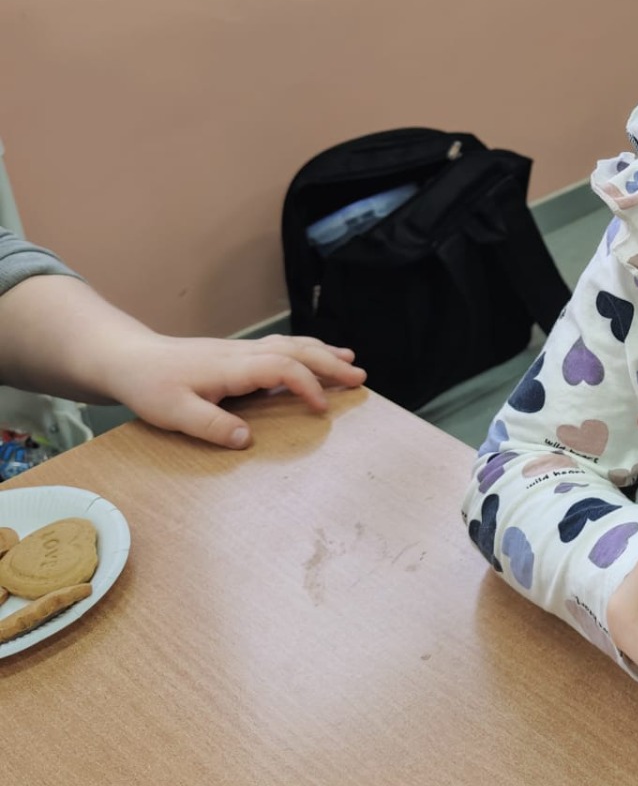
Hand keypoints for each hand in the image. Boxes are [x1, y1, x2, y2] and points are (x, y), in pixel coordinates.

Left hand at [100, 331, 365, 448]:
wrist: (129, 358)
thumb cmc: (150, 386)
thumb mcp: (174, 413)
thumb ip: (212, 426)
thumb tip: (248, 440)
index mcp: (232, 367)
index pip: (282, 368)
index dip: (306, 386)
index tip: (324, 408)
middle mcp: (242, 354)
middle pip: (296, 350)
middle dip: (330, 363)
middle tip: (360, 377)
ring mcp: (240, 352)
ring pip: (291, 345)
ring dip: (323, 353)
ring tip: (350, 362)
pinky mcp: (236, 355)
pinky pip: (281, 348)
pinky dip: (305, 352)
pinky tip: (313, 358)